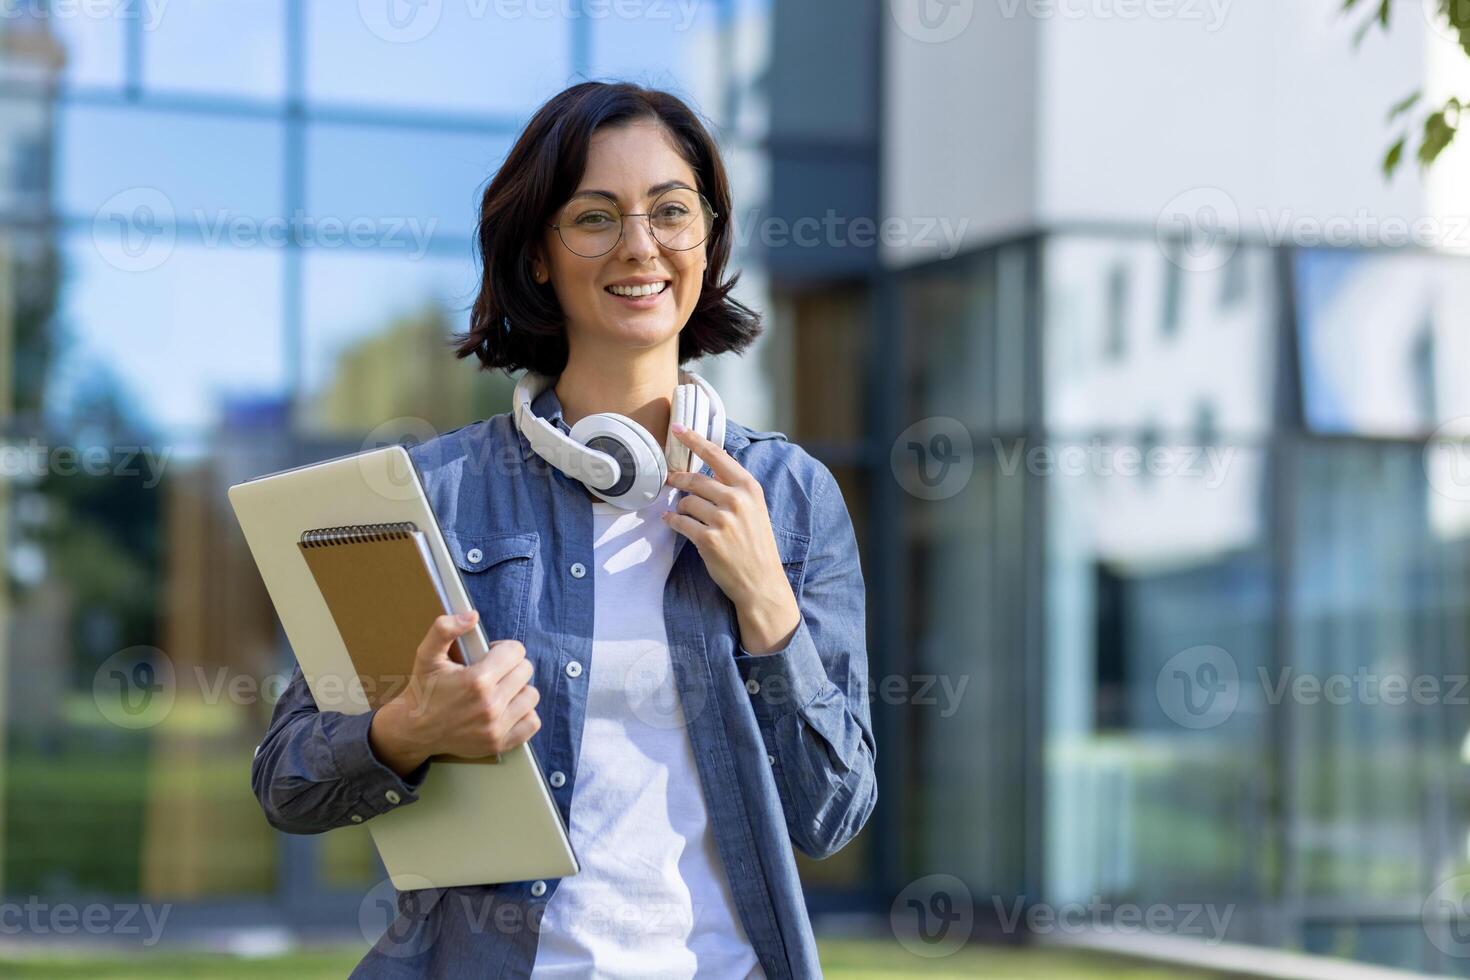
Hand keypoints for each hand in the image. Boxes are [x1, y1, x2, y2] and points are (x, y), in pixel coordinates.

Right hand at [369, 611, 540, 776]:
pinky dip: (524, 714)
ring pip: (531, 695)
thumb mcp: (428, 654)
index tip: (489, 655)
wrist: (414, 729)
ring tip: (499, 690)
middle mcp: (490, 705)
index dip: (503, 649)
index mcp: (477, 680)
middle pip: (525, 671)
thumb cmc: (424, 690)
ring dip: (518, 689)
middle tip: (492, 672)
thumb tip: (472, 616)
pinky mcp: (499, 743)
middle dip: (510, 666)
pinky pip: (532, 723)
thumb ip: (445, 628)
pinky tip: (507, 708)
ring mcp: (496, 727)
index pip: (516, 651)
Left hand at [663, 424, 800, 654]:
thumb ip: (732, 489)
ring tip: (684, 514)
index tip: (678, 428)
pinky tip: (673, 522)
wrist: (761, 581)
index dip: (695, 440)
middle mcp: (737, 500)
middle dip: (679, 479)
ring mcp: (723, 520)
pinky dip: (673, 521)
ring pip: (686, 502)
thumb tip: (702, 472)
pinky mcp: (709, 540)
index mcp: (749, 488)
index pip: (717, 456)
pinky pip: (680, 522)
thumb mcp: (754, 509)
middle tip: (670, 480)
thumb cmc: (755, 544)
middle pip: (695, 479)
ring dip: (680, 507)